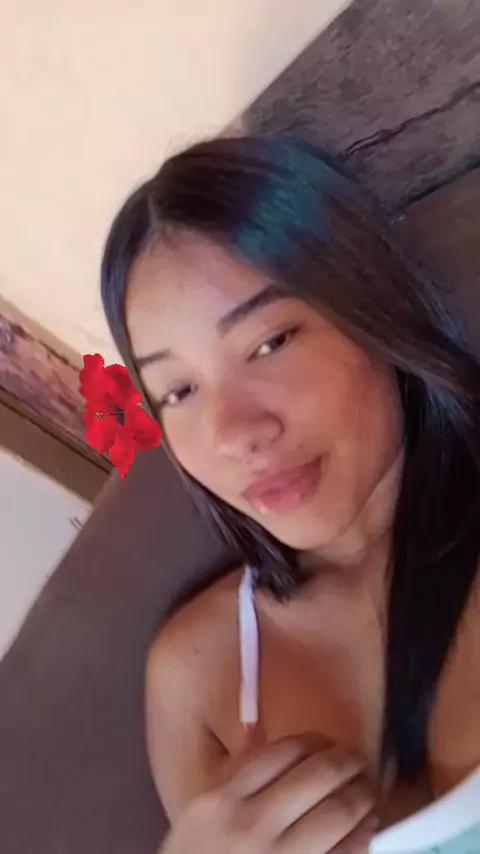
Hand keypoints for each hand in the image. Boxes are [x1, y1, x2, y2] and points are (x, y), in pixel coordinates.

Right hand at [161, 733, 376, 853]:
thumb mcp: (201, 816)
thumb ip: (233, 778)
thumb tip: (268, 739)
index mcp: (222, 800)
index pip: (283, 751)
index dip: (314, 741)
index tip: (324, 744)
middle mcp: (252, 825)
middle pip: (318, 774)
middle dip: (346, 761)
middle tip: (355, 760)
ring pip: (339, 812)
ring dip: (362, 795)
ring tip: (367, 790)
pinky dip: (363, 835)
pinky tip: (367, 826)